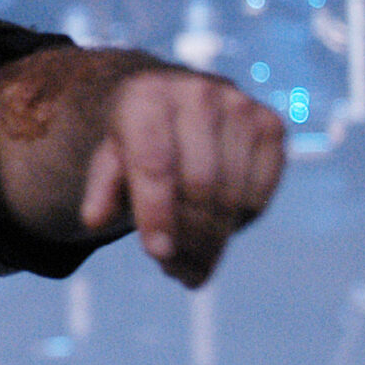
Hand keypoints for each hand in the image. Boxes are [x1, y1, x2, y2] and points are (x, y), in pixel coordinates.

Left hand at [78, 66, 284, 287]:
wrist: (177, 102)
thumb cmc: (137, 140)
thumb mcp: (109, 159)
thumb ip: (102, 189)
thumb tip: (93, 220)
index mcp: (147, 95)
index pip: (155, 164)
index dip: (157, 212)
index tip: (158, 254)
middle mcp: (198, 94)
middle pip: (200, 186)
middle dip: (188, 238)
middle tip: (174, 269)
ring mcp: (240, 107)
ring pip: (233, 196)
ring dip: (213, 243)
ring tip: (190, 264)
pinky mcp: (271, 126)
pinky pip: (260, 194)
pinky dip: (238, 224)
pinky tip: (215, 228)